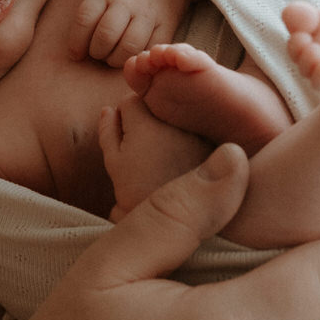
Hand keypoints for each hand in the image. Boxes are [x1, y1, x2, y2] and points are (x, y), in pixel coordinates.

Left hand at [70, 0, 194, 65]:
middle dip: (97, 51)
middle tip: (98, 53)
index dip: (76, 41)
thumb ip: (92, 14)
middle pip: (106, 34)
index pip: (85, 18)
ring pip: (129, 46)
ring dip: (116, 59)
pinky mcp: (166, 26)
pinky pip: (149, 49)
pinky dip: (137, 58)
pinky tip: (132, 55)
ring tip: (113, 58)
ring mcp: (149, 14)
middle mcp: (127, 2)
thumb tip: (76, 50)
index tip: (75, 54)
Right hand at [97, 95, 211, 217]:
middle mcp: (173, 120)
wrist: (174, 218)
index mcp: (145, 121)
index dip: (125, 119)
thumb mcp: (115, 163)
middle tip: (147, 147)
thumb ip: (108, 131)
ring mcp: (195, 130)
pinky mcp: (211, 142)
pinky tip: (183, 158)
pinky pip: (196, 127)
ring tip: (165, 155)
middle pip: (155, 103)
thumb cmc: (138, 192)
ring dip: (169, 124)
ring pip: (176, 114)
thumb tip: (108, 110)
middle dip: (148, 117)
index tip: (128, 139)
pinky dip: (188, 135)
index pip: (130, 101)